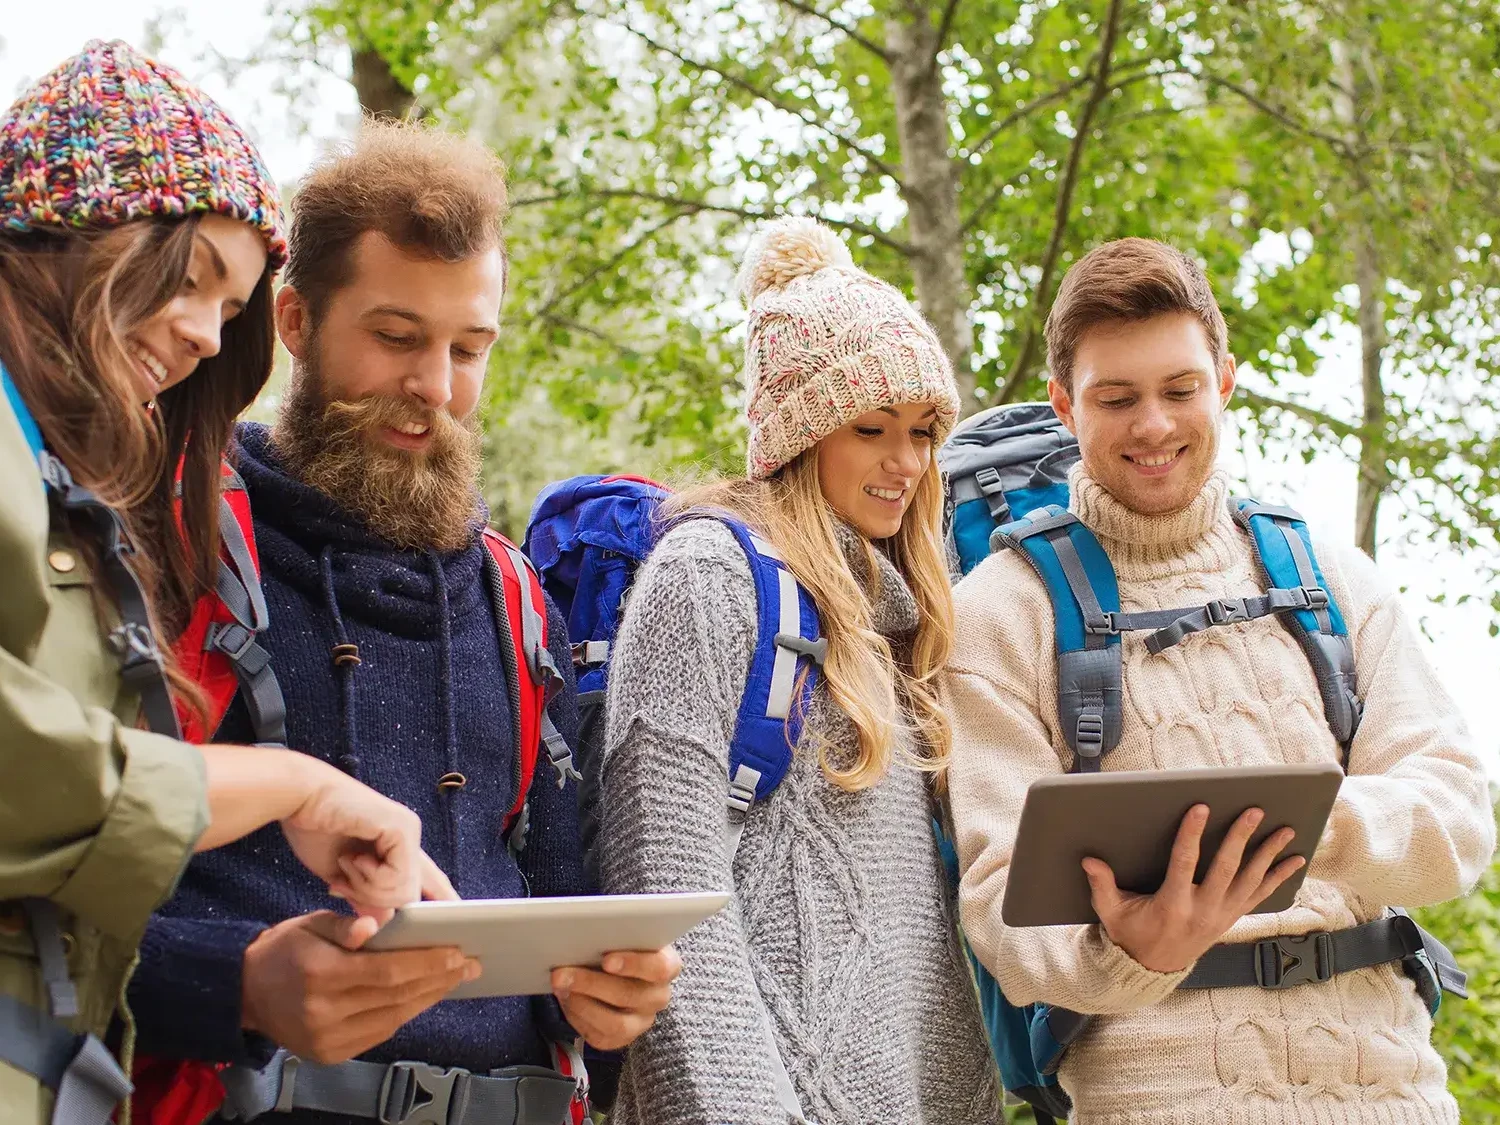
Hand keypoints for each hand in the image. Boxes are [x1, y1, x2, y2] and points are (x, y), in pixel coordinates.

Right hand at [241, 911, 479, 1063]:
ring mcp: (327, 1038)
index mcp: (322, 974)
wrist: (244, 993)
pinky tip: (424, 996)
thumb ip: (345, 926)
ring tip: (454, 979)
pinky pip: (379, 1032)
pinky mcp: (330, 1053)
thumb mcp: (310, 924)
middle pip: (396, 996)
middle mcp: (325, 1011)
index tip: (458, 952)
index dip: (428, 963)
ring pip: (393, 1017)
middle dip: (438, 979)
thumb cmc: (285, 949)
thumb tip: (377, 926)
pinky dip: (405, 1013)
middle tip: (470, 965)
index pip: (389, 971)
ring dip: (428, 998)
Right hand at [279, 759, 457, 920]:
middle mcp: (409, 836)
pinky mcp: (402, 827)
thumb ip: (365, 895)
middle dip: (372, 898)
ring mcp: (409, 830)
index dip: (442, 898)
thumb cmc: (314, 830)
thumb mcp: (342, 875)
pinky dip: (369, 876)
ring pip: (403, 892)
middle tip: (345, 879)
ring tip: (347, 861)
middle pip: (409, 897)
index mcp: (397, 846)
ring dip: (366, 886)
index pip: (429, 878)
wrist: (298, 798)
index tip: (456, 913)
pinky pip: (397, 878)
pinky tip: (352, 856)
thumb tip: (384, 923)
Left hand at [550, 946, 682, 1050]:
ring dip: (581, 1004)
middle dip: (590, 983)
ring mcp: (642, 1021)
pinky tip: (565, 1000)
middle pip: (628, 995)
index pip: (659, 968)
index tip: (606, 959)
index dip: (633, 964)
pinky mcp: (622, 1039)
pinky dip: (578, 1018)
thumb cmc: (622, 947)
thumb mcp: (626, 934)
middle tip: (560, 973)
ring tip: (560, 987)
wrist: (622, 973)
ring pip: (614, 1023)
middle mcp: (658, 997)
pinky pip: (600, 1037)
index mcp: (668, 965)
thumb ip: (614, 933)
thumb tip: (584, 928)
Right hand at [1082, 805, 1304, 973]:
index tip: (1200, 809)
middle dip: (1241, 838)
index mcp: (1172, 905)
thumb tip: (1089, 860)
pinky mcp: (1231, 917)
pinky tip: (1294, 860)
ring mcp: (1221, 915)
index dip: (1192, 835)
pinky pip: (1260, 895)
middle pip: (1226, 869)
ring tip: (1285, 830)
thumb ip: (1102, 885)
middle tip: (1253, 812)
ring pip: (1250, 880)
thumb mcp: (1111, 912)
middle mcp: (1202, 910)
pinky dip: (1278, 877)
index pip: (1184, 863)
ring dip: (1268, 854)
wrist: (1153, 968)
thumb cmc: (1130, 933)